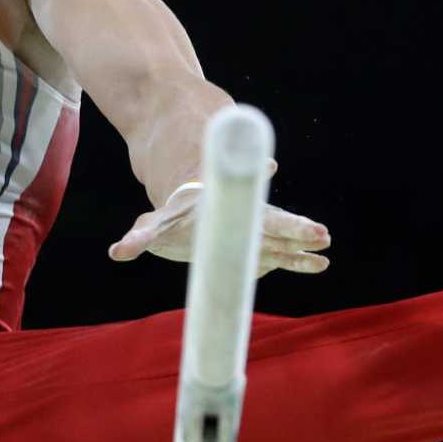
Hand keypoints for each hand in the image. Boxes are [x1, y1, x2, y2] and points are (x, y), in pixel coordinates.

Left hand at [108, 173, 330, 276]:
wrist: (188, 208)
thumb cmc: (173, 214)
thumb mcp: (153, 225)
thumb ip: (138, 238)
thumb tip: (118, 253)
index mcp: (220, 208)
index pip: (240, 202)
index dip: (258, 193)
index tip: (272, 176)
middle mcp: (242, 218)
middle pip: (271, 222)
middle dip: (292, 227)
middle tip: (320, 233)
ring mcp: (252, 233)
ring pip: (280, 239)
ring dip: (300, 245)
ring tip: (325, 249)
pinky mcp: (257, 249)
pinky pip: (280, 255)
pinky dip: (297, 260)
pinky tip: (319, 264)